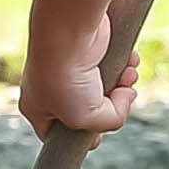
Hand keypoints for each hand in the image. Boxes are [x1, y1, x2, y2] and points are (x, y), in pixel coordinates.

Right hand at [22, 47, 140, 141]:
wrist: (69, 30)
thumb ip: (110, 121)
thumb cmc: (66, 77)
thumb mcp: (86, 119)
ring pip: (107, 88)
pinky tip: (129, 63)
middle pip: (90, 111)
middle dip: (111, 106)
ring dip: (123, 85)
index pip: (60, 135)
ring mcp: (71, 68)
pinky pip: (114, 64)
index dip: (82, 138)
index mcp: (38, 109)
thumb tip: (127, 97)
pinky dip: (125, 64)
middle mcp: (52, 89)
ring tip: (127, 78)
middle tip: (116, 99)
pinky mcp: (90, 50)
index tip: (98, 134)